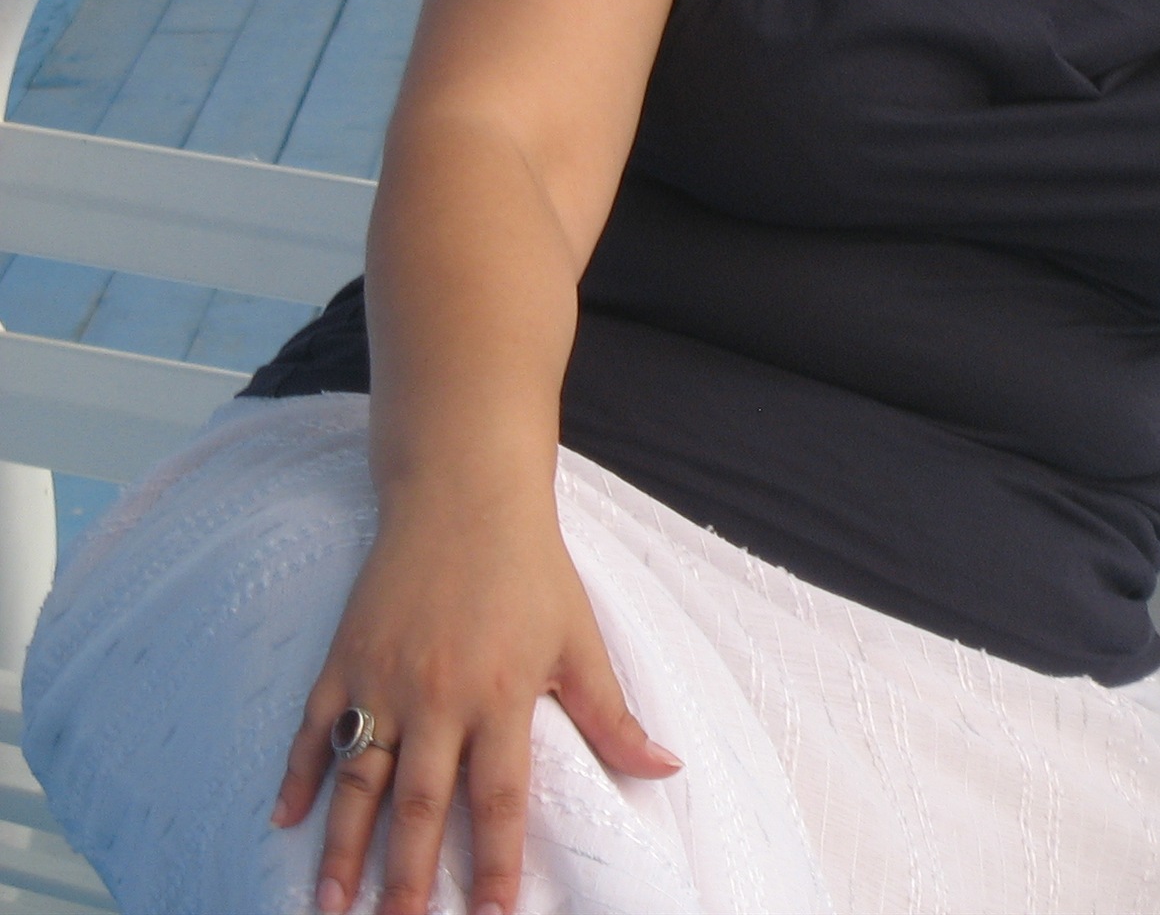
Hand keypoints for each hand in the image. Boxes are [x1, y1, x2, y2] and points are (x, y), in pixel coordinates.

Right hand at [270, 487, 682, 914]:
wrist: (464, 496)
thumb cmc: (531, 570)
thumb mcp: (579, 640)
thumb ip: (612, 714)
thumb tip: (664, 768)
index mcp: (501, 695)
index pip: (500, 798)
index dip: (496, 862)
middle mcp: (438, 696)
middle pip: (420, 805)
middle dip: (408, 877)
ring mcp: (383, 680)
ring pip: (358, 780)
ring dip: (343, 848)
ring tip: (331, 908)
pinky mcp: (344, 659)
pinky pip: (313, 728)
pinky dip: (297, 774)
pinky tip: (284, 820)